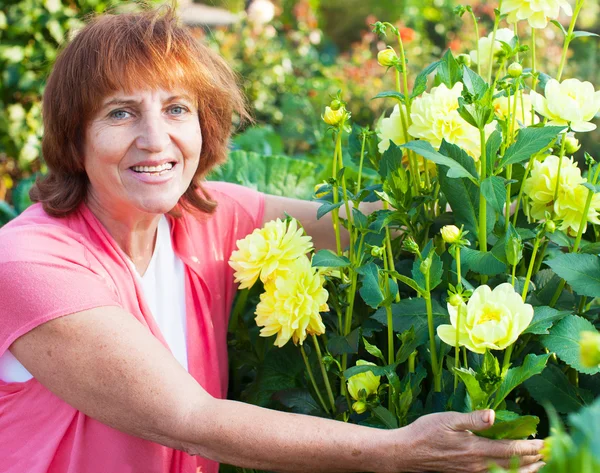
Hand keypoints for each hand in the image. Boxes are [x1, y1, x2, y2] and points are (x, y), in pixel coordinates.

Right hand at [398, 410, 543, 472]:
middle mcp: (478, 464)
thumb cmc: (426, 432)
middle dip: (535, 461)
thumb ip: (472, 418)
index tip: (546, 442)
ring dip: (526, 470)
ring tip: (540, 465)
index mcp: (475, 449)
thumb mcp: (448, 419)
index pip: (511, 450)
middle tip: (552, 455)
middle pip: (514, 466)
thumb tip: (492, 414)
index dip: (531, 447)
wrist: (407, 452)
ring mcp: (473, 472)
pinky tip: (513, 470)